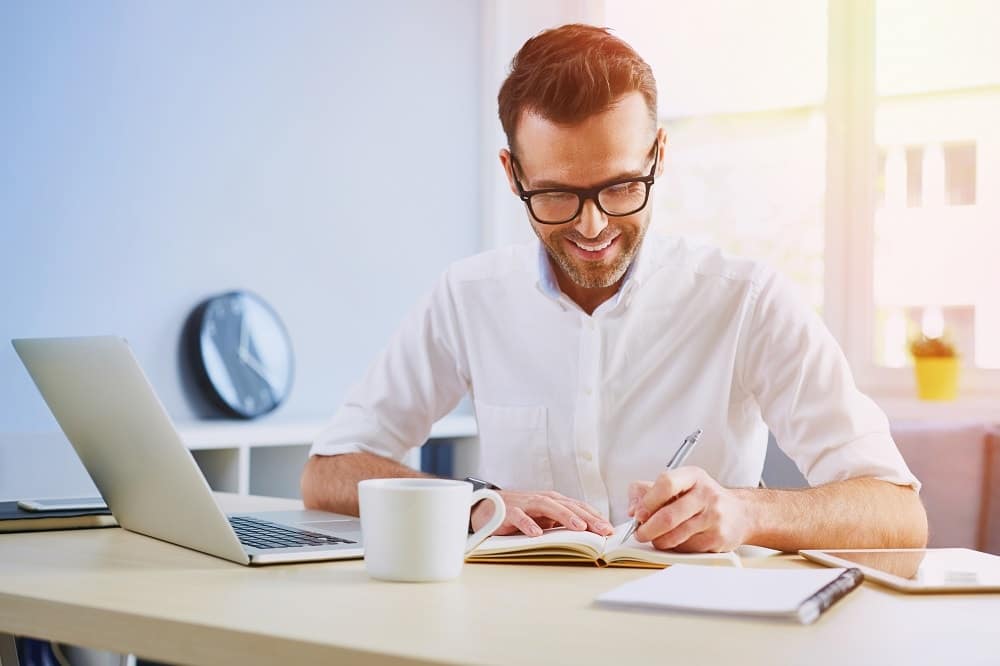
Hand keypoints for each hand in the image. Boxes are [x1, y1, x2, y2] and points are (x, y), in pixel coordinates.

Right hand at [470, 489, 613, 536]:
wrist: (489, 507)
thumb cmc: (521, 513)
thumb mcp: (544, 518)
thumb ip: (562, 523)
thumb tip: (588, 533)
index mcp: (554, 501)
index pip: (578, 507)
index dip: (595, 517)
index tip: (610, 530)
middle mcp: (542, 500)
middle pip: (569, 506)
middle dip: (588, 518)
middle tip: (604, 531)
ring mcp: (526, 505)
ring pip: (548, 507)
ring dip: (565, 516)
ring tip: (580, 528)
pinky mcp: (508, 512)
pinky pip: (519, 518)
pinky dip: (528, 524)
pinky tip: (537, 533)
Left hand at [627, 467, 751, 552]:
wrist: (741, 513)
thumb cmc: (703, 498)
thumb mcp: (680, 484)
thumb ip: (649, 491)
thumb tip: (632, 509)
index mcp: (693, 476)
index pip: (666, 483)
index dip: (648, 501)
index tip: (638, 513)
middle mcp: (706, 495)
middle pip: (668, 516)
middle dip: (647, 529)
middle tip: (639, 533)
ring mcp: (714, 517)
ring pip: (675, 536)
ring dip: (658, 541)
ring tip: (655, 538)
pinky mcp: (718, 538)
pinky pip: (687, 548)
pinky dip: (675, 548)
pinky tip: (676, 541)